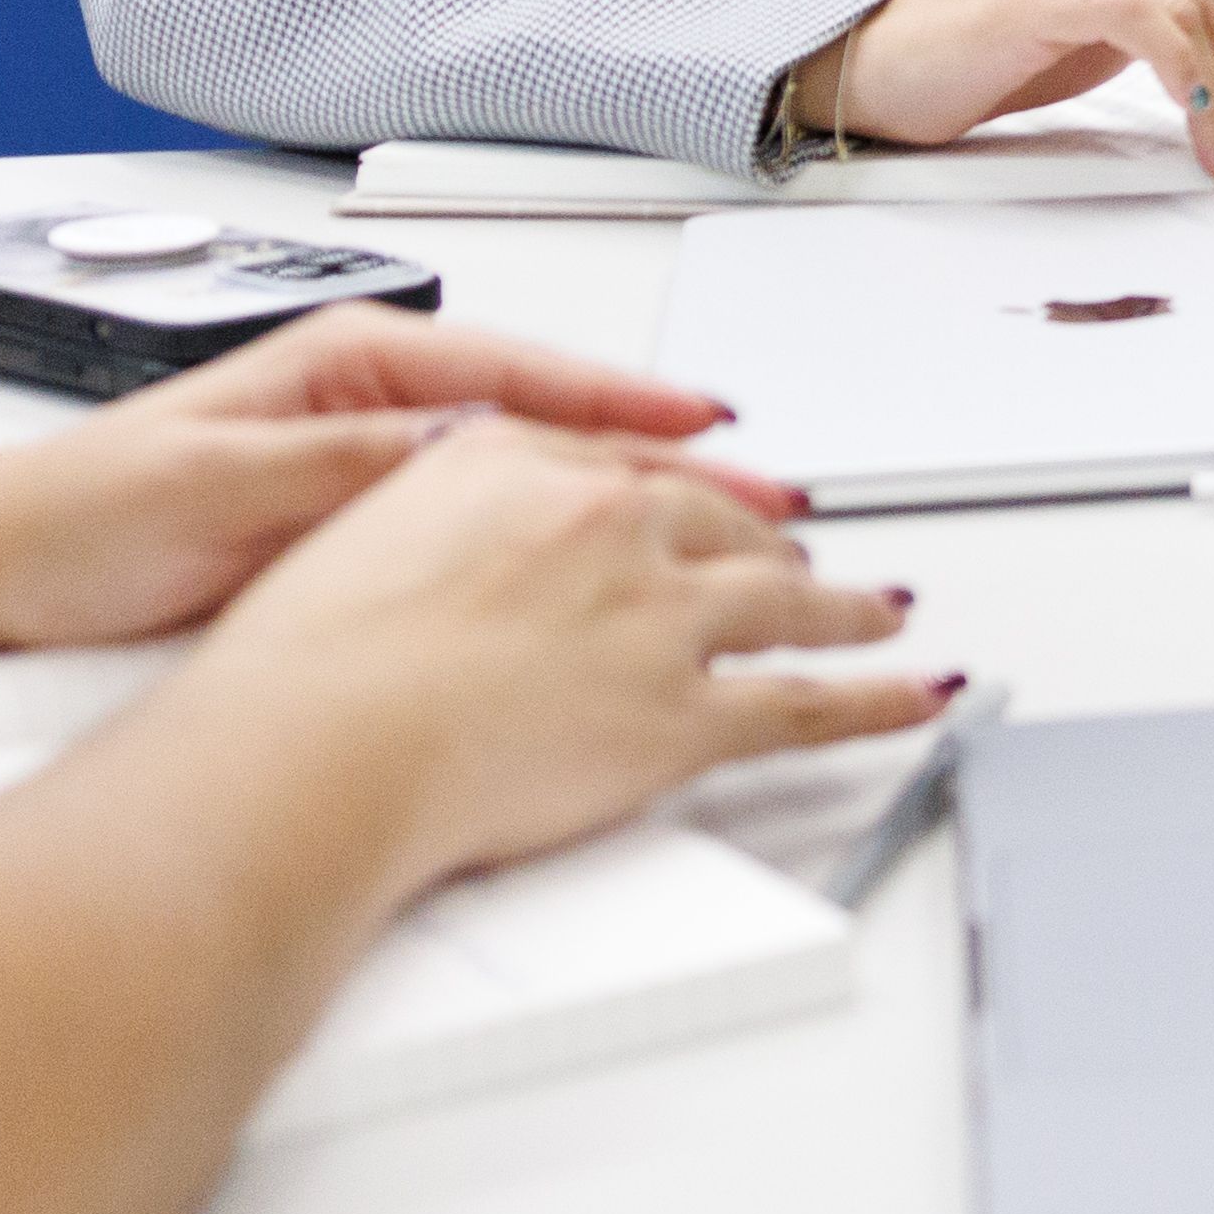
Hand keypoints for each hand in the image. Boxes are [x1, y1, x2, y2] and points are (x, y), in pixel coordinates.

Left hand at [0, 302, 790, 660]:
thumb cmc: (77, 521)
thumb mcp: (216, 479)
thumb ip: (339, 462)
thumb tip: (450, 448)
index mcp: (342, 364)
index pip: (515, 373)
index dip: (618, 401)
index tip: (707, 425)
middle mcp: (365, 410)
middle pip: (543, 427)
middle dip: (652, 459)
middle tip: (753, 495)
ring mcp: (365, 478)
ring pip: (524, 487)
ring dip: (616, 513)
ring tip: (710, 540)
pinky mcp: (352, 546)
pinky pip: (480, 541)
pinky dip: (551, 558)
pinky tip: (602, 588)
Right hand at [168, 415, 933, 889]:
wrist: (311, 748)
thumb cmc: (301, 670)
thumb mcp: (352, 537)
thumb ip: (428, 520)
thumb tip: (451, 539)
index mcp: (515, 465)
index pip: (627, 471)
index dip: (686, 492)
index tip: (718, 494)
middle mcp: (604, 524)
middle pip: (718, 526)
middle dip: (770, 545)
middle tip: (805, 558)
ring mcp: (655, 615)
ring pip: (784, 603)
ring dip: (847, 609)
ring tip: (882, 611)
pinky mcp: (680, 712)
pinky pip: (804, 704)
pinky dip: (874, 700)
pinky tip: (912, 691)